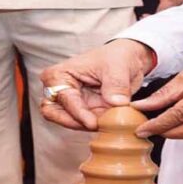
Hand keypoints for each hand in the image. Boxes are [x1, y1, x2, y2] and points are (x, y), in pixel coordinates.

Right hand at [40, 39, 154, 129]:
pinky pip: (84, 125)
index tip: (93, 123)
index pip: (63, 99)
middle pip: (53, 114)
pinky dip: (96, 126)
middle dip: (74, 123)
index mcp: (59, 74)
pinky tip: (110, 124)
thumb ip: (116, 85)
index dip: (78, 113)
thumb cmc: (117, 57)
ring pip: (68, 122)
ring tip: (107, 124)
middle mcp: (59, 89)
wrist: (129, 61)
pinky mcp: (83, 112)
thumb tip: (117, 103)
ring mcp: (70, 102)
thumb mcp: (118, 67)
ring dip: (87, 126)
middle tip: (96, 127)